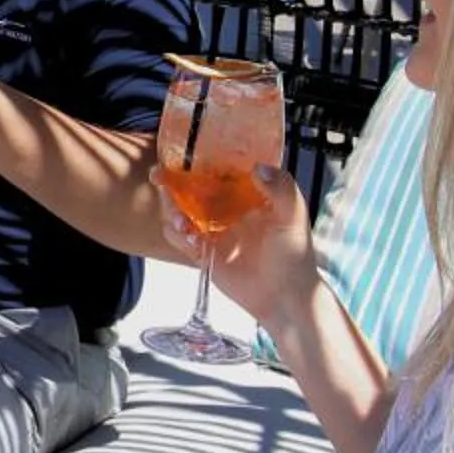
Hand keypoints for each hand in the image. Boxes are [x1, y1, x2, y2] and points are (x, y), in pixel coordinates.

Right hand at [154, 162, 315, 328]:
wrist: (284, 297)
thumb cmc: (294, 254)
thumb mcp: (293, 217)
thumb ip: (282, 189)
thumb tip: (257, 167)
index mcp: (245, 193)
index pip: (217, 169)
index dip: (197, 160)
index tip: (182, 155)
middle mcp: (225, 208)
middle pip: (190, 187)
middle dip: (170, 182)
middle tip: (158, 178)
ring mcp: (211, 229)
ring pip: (178, 211)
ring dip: (171, 211)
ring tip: (180, 222)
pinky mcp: (201, 252)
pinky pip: (178, 238)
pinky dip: (176, 236)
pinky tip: (190, 241)